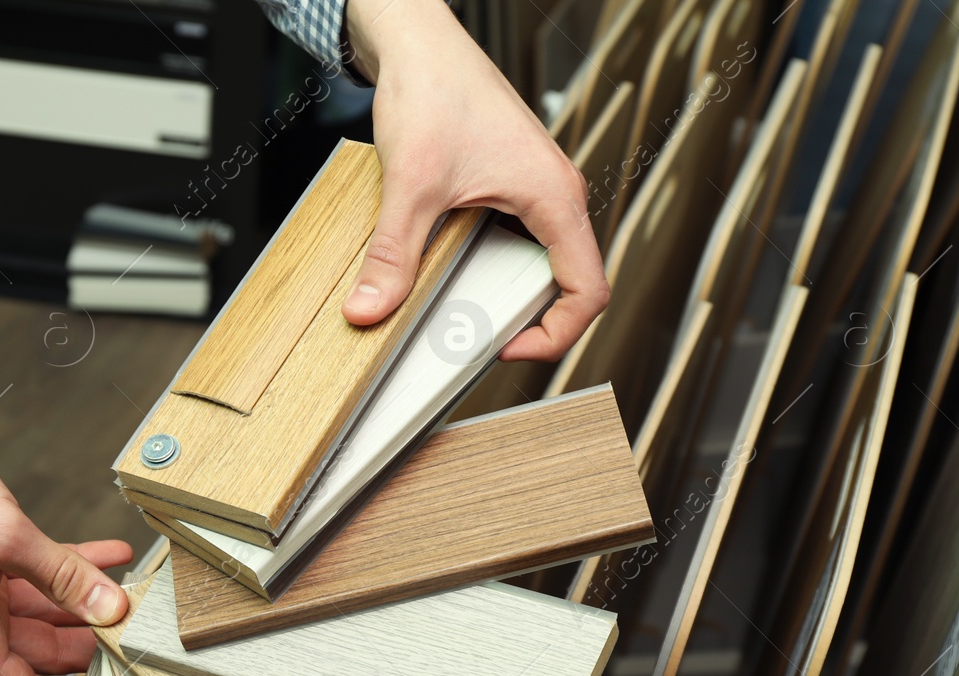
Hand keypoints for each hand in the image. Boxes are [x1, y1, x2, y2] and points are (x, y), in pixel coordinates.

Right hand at [0, 362, 128, 675]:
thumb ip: (61, 576)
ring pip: (37, 609)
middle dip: (85, 644)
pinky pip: (27, 574)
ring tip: (129, 590)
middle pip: (35, 650)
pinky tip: (107, 555)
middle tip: (133, 636)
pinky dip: (65, 566)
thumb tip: (108, 609)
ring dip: (82, 599)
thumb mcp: (5, 536)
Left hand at [340, 0, 608, 360]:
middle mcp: (556, 196)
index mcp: (554, 198)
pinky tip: (452, 271)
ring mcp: (536, 191)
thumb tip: (370, 308)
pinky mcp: (511, 186)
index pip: (588, 290)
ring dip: (507, 293)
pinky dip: (491, 267)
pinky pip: (519, 242)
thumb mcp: (410, 186)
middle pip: (567, 284)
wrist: (420, 44)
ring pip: (542, 264)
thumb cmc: (435, 89)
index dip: (556, 335)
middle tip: (475, 337)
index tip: (508, 347)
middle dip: (527, 320)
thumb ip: (393, 255)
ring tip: (461, 309)